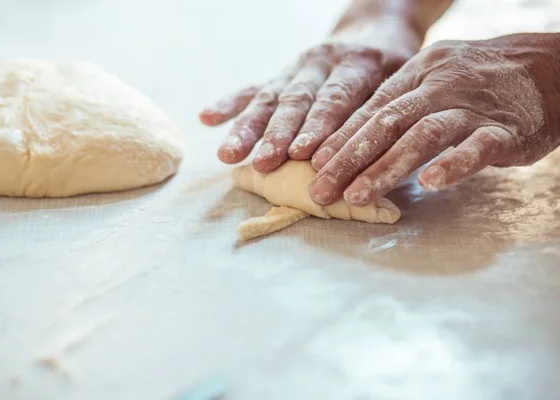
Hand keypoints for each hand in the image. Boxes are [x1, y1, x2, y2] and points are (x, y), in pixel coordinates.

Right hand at [200, 18, 419, 172]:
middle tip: (264, 162)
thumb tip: (378, 156)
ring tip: (227, 153)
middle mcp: (322, 62)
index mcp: (358, 63)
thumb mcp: (403, 78)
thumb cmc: (394, 64)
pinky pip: (252, 88)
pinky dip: (229, 103)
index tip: (300, 154)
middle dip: (278, 133)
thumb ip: (385, 110)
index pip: (336, 97)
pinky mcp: (281, 74)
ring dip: (248, 127)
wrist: (374, 27)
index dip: (318, 126)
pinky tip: (206, 118)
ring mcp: (297, 68)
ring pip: (269, 97)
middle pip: (296, 99)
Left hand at [309, 34, 559, 205]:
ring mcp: (473, 107)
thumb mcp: (433, 81)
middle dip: (349, 159)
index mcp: (417, 75)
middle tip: (321, 191)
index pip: (371, 110)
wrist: (550, 65)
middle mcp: (440, 86)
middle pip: (387, 123)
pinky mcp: (507, 129)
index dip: (340, 139)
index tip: (312, 165)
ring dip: (386, 167)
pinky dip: (455, 164)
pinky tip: (431, 183)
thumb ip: (398, 108)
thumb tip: (350, 144)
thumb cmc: (479, 82)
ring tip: (357, 196)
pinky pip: (479, 146)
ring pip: (424, 135)